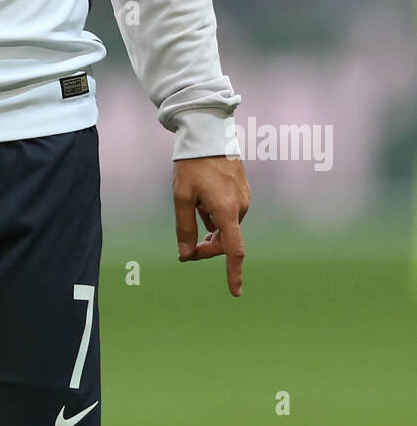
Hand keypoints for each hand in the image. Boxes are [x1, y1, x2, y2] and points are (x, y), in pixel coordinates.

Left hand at [172, 155, 250, 296]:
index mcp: (227, 210)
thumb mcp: (182, 197)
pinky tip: (203, 200)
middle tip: (188, 249)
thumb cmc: (192, 165)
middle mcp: (241, 206)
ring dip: (210, 227)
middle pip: (226, 239)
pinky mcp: (243, 190)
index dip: (233, 273)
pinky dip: (216, 214)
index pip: (233, 250)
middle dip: (208, 246)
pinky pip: (230, 211)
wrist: (208, 133)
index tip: (235, 292)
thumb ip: (185, 228)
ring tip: (194, 208)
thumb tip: (186, 254)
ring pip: (226, 224)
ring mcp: (244, 197)